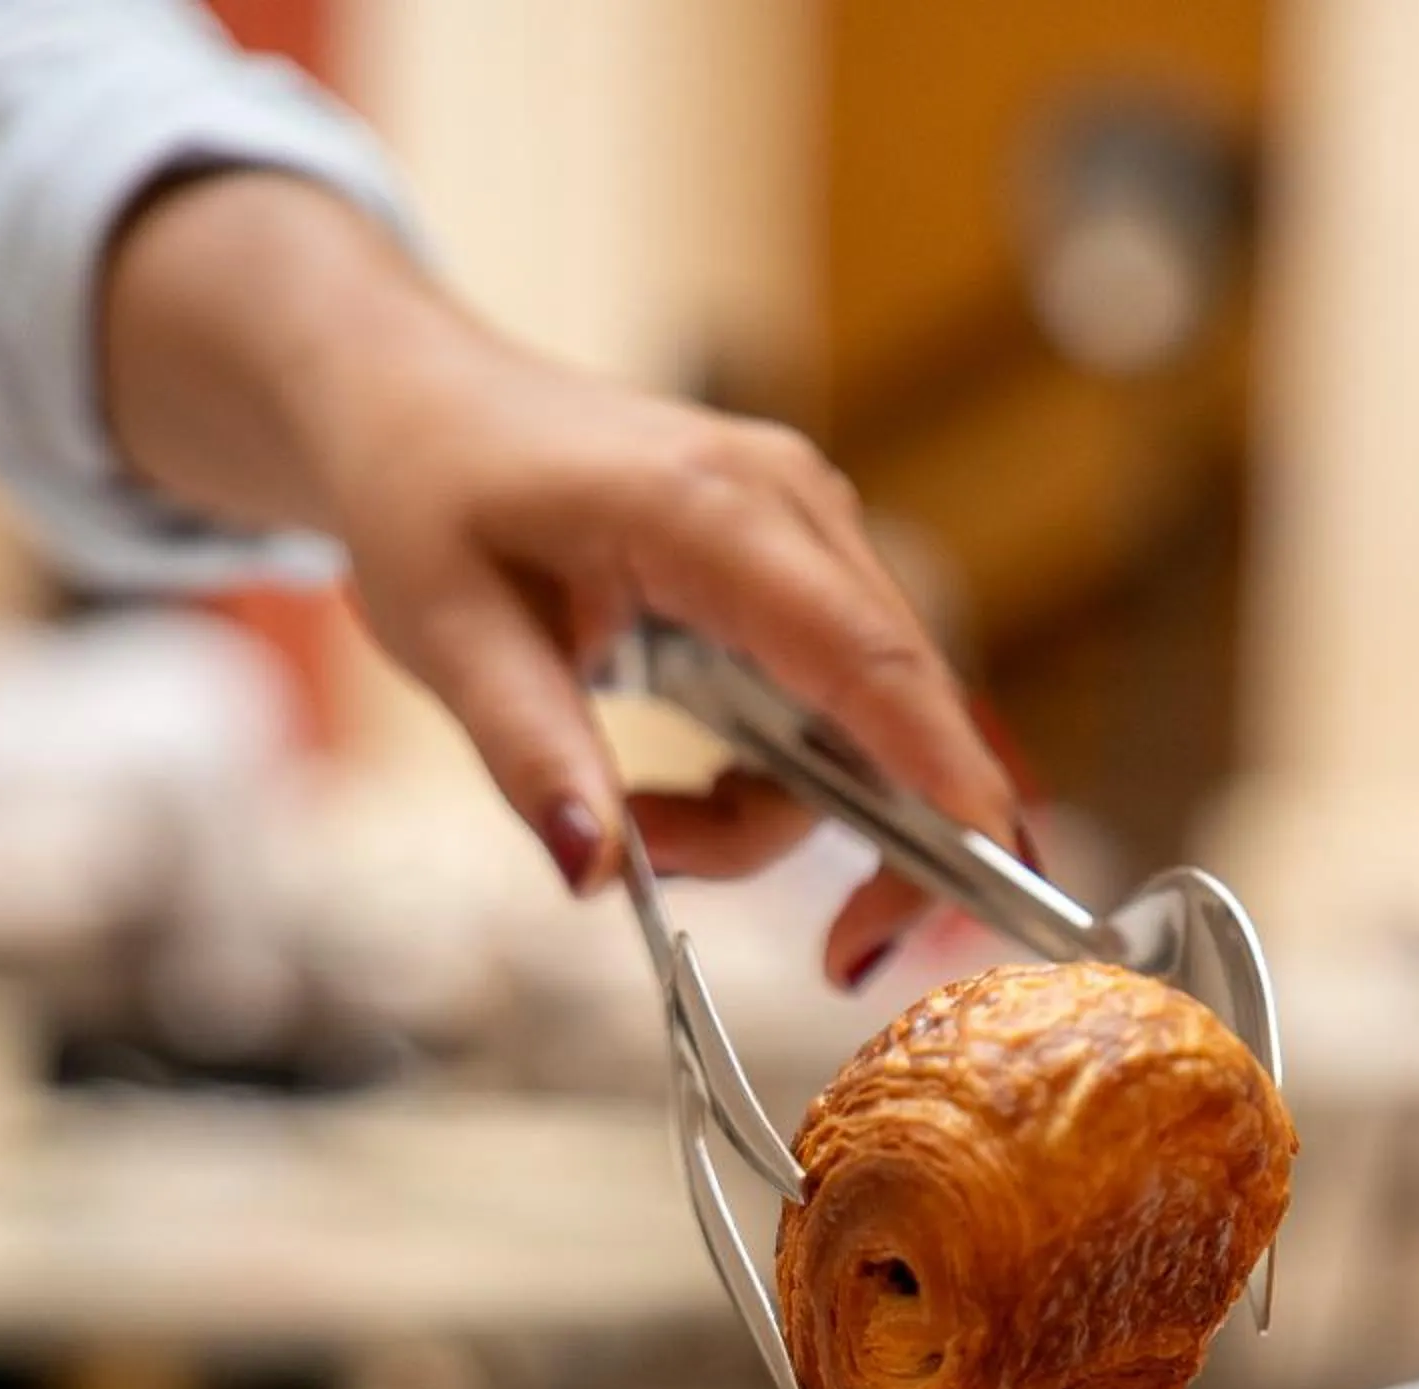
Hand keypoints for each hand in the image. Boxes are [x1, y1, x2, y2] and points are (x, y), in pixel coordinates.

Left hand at [103, 177, 1018, 987]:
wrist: (420, 402)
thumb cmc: (426, 496)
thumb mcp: (446, 634)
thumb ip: (530, 752)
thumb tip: (594, 871)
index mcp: (711, 511)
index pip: (866, 660)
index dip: (946, 775)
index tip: (999, 875)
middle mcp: (794, 510)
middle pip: (899, 711)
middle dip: (875, 849)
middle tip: (829, 956)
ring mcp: (811, 535)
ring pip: (870, 728)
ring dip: (773, 821)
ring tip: (640, 832)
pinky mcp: (802, 573)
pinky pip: (841, 711)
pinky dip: (775, 786)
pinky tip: (676, 796)